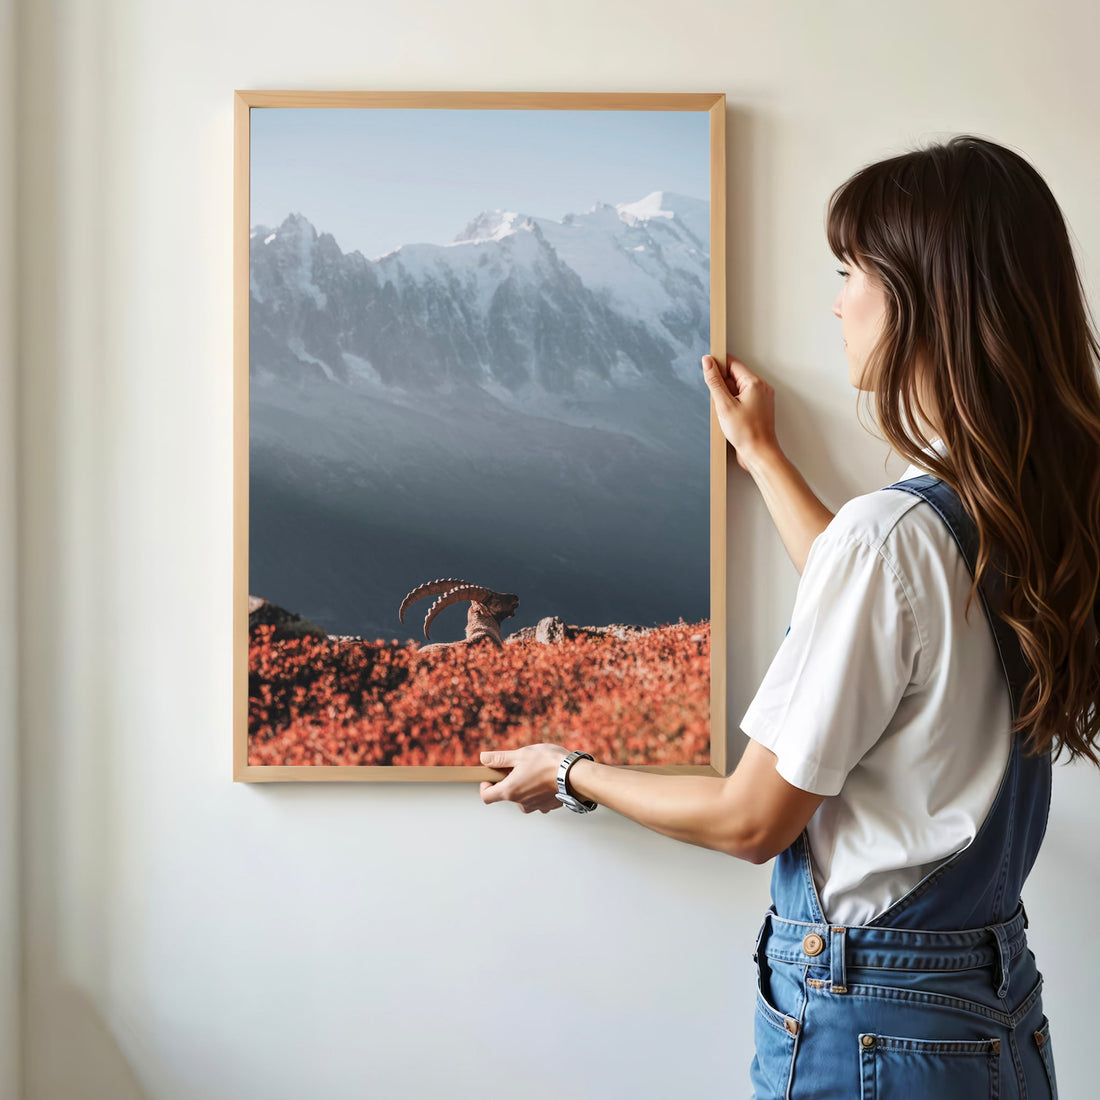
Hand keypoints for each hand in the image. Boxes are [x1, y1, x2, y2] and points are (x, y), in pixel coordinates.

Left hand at [479, 743, 569, 813]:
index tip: (492, 775)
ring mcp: (536, 806)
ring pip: (523, 797)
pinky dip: (539, 790)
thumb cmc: (548, 763)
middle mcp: (521, 802)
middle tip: (519, 766)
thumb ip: (499, 758)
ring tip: (536, 770)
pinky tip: (547, 778)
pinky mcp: (548, 806)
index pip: (486, 796)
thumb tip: (483, 758)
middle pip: (506, 795)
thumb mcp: (520, 755)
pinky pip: (538, 799)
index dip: (485, 786)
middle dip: (509, 781)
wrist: (575, 774)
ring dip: (525, 786)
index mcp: (510, 790)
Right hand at [701, 353, 779, 471]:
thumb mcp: (724, 405)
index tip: (707, 370)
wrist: (759, 454)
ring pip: (737, 389)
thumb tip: (708, 362)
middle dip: (722, 386)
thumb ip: (714, 381)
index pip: (733, 363)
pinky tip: (730, 417)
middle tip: (719, 402)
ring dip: (727, 397)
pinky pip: (742, 399)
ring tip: (726, 413)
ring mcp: (761, 398)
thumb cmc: (746, 433)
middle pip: (735, 376)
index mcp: (755, 383)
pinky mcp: (758, 408)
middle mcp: (761, 388)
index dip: (718, 366)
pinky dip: (732, 405)